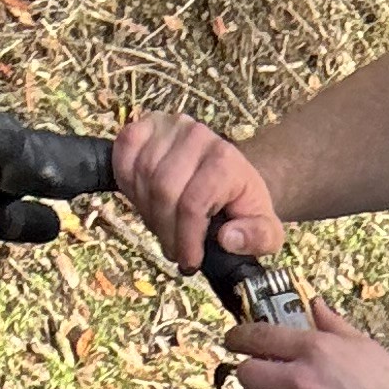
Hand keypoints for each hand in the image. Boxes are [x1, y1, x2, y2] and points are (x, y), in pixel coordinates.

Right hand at [112, 109, 280, 271]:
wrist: (228, 174)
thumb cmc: (242, 204)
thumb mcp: (266, 230)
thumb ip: (259, 238)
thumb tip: (228, 239)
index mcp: (225, 160)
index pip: (192, 203)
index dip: (185, 239)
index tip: (188, 262)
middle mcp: (196, 136)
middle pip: (162, 190)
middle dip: (164, 229)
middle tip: (173, 247)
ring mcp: (168, 127)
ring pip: (141, 176)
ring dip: (146, 211)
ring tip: (163, 226)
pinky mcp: (145, 126)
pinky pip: (122, 156)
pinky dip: (127, 185)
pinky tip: (145, 201)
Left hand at [225, 302, 388, 388]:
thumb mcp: (364, 346)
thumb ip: (332, 325)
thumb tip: (314, 305)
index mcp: (314, 350)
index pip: (257, 337)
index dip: (238, 337)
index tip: (233, 340)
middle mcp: (301, 381)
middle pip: (247, 375)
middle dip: (253, 375)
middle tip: (266, 380)